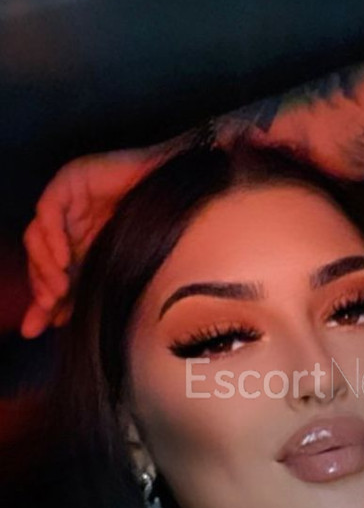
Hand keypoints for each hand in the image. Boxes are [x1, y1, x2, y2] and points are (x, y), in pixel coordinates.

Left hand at [20, 144, 174, 337]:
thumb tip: (54, 325)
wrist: (183, 198)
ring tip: (59, 289)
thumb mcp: (116, 273)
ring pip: (37, 235)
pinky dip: (51, 238)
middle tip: (51, 307)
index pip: (47, 273)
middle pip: (37, 256)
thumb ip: (87, 296)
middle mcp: (70, 224)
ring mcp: (69, 202)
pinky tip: (63, 260)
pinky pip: (48, 211)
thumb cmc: (160, 233)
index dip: (41, 299)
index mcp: (80, 245)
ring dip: (43, 266)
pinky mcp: (71, 181)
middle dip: (40, 285)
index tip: (42, 326)